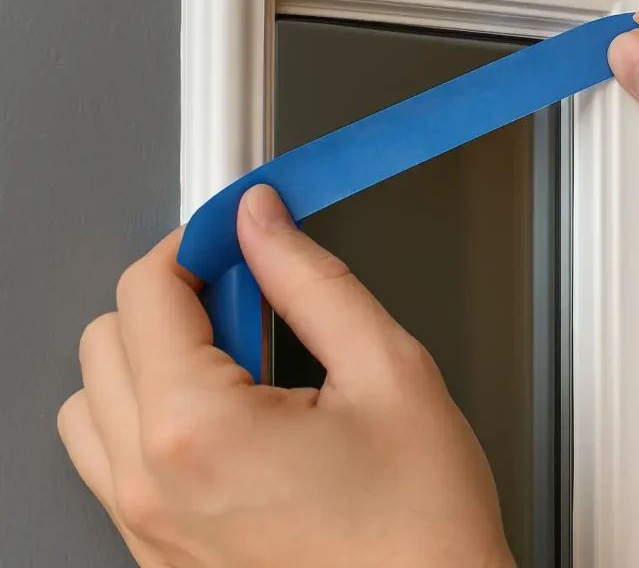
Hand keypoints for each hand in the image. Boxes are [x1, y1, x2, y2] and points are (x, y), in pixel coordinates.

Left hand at [57, 185, 513, 567]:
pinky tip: (231, 414)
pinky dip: (153, 417)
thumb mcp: (390, 372)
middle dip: (175, 297)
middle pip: (106, 339)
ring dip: (152, 359)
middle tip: (249, 294)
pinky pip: (115, 462)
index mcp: (201, 432)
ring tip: (236, 359)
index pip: (146, 292)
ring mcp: (149, 529)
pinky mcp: (161, 552)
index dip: (195, 242)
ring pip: (93, 402)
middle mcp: (153, 487)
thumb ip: (313, 282)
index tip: (234, 234)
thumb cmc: (423, 527)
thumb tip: (264, 226)